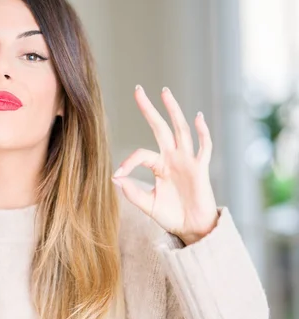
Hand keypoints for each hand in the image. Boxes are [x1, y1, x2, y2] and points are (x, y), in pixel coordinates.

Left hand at [112, 86, 218, 244]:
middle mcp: (172, 158)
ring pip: (180, 130)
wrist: (193, 229)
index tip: (117, 175)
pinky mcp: (200, 168)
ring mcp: (187, 161)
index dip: (128, 162)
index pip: (140, 154)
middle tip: (138, 89)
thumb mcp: (148, 205)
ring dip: (173, 110)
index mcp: (158, 165)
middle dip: (149, 109)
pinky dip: (202, 132)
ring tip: (164, 92)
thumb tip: (115, 179)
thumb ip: (133, 193)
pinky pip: (203, 147)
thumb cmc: (171, 215)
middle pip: (160, 127)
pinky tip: (197, 116)